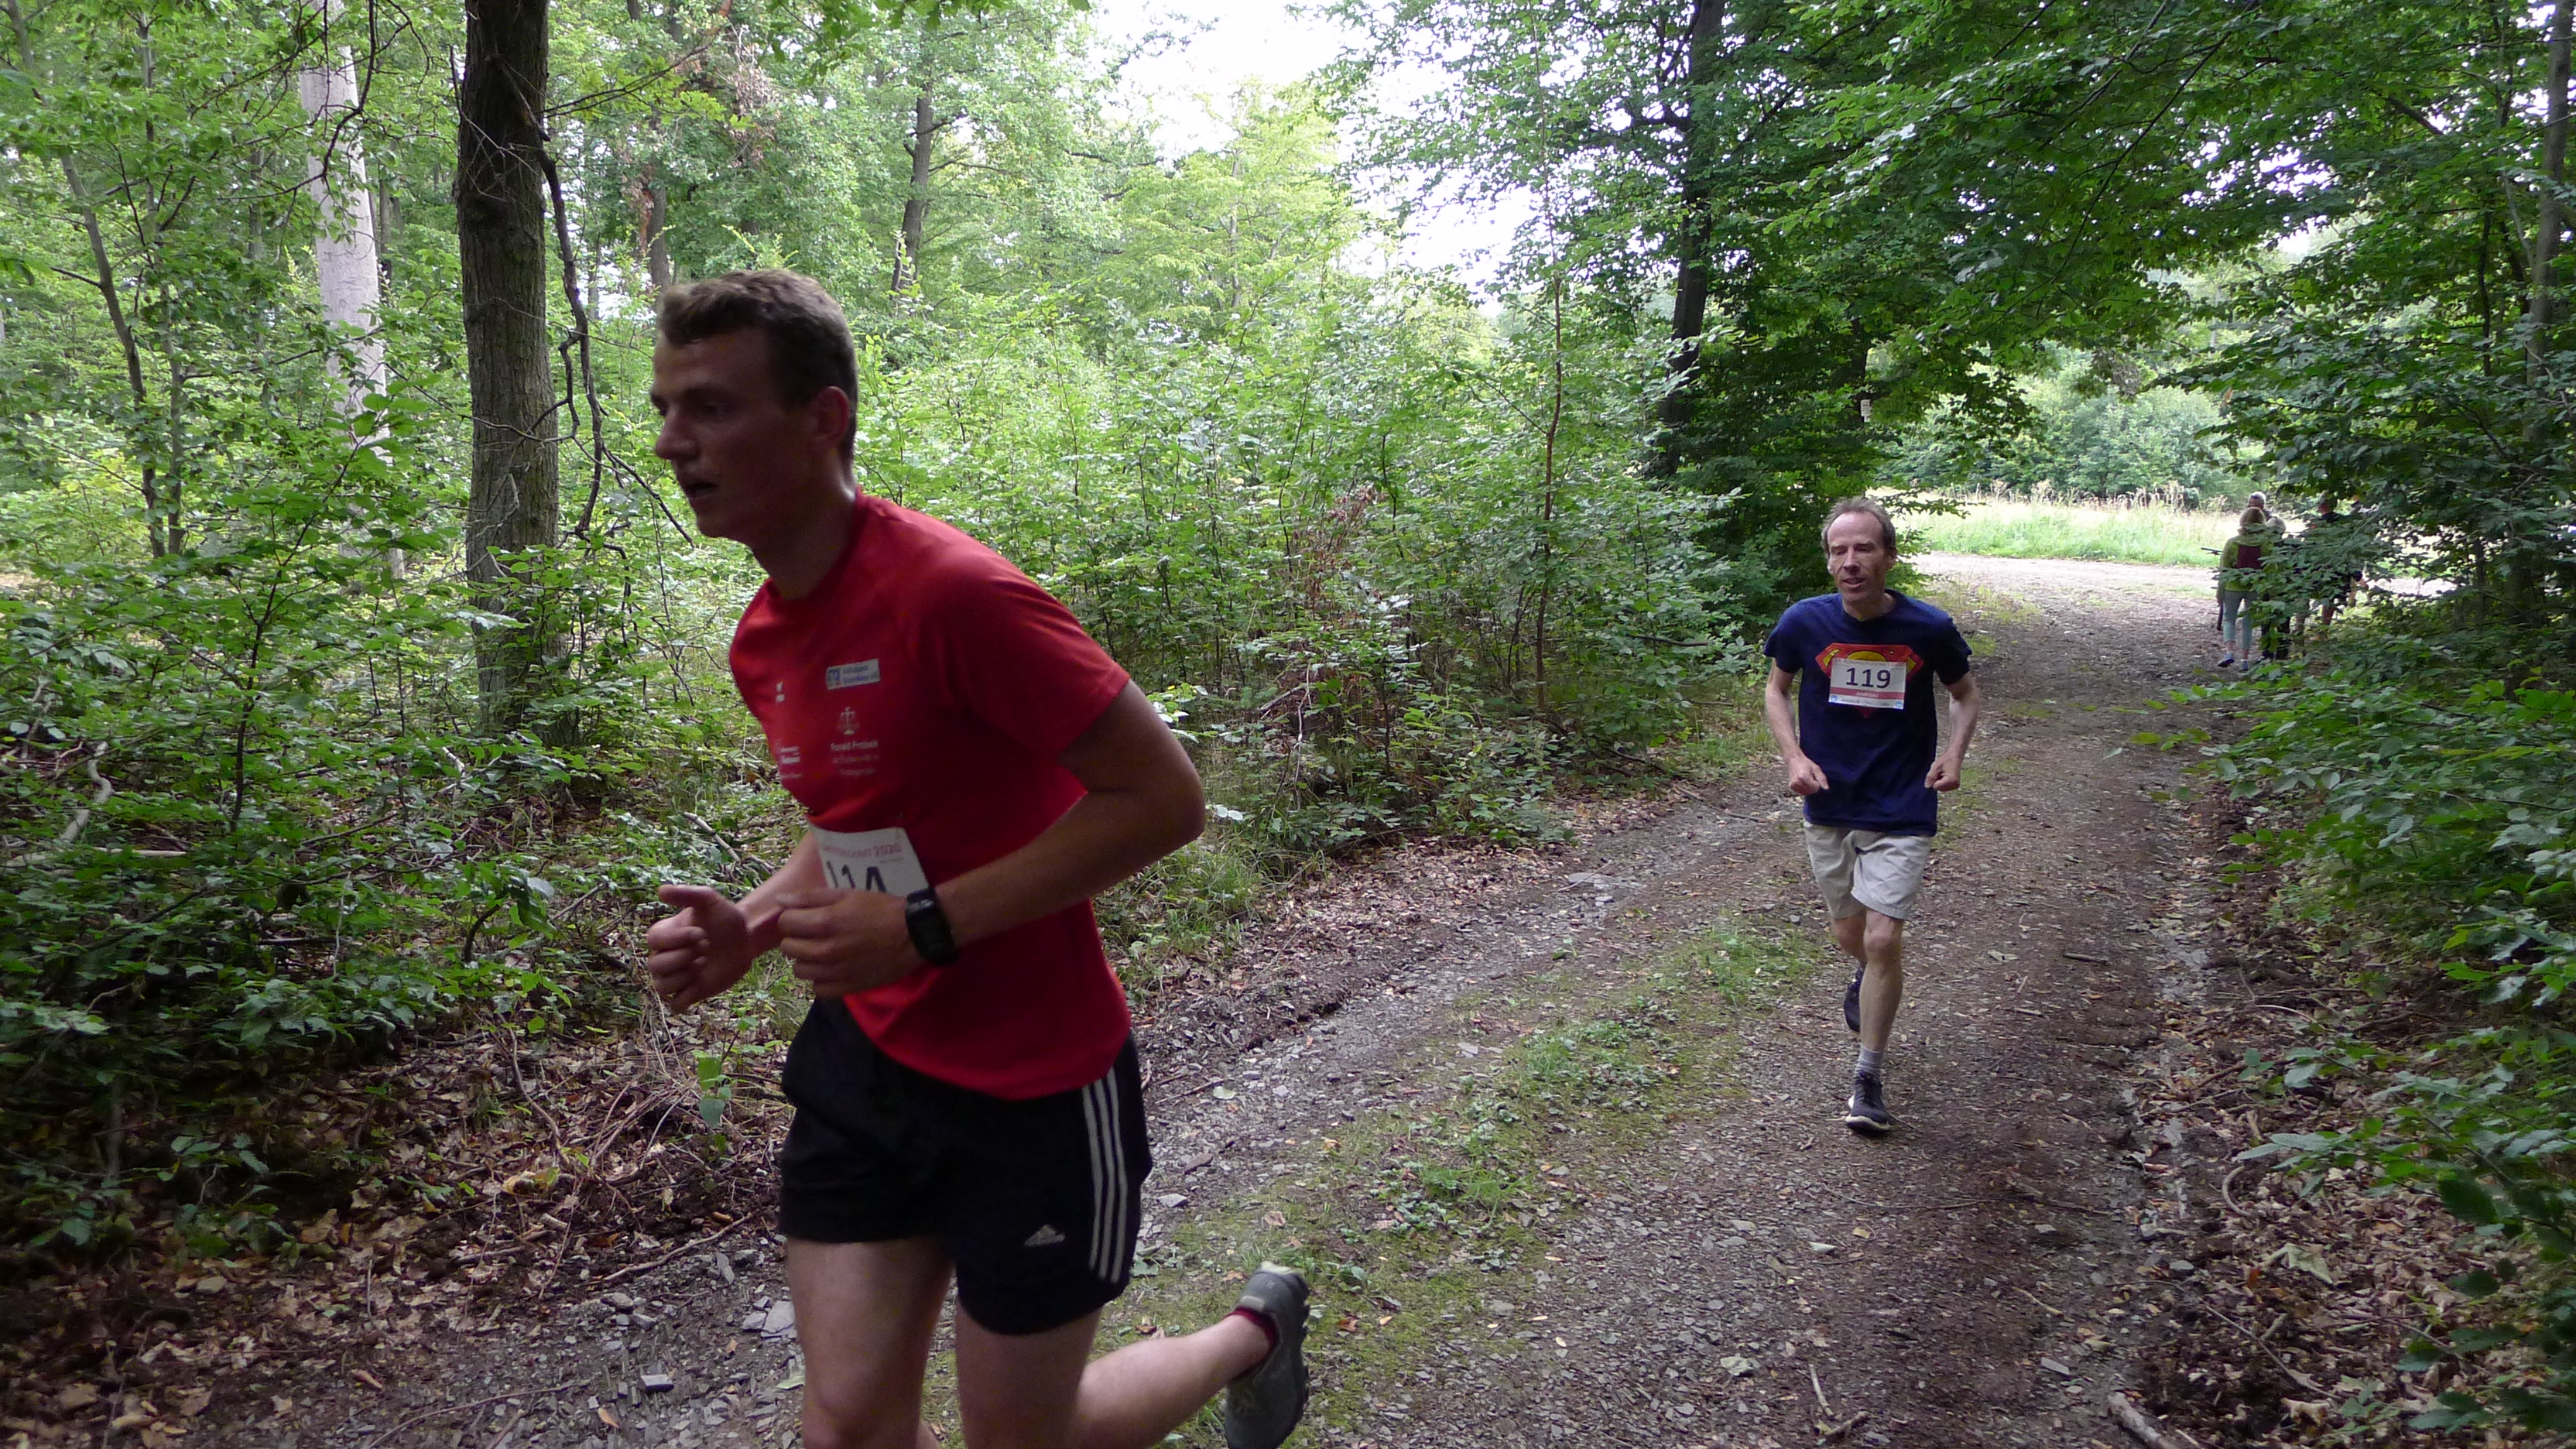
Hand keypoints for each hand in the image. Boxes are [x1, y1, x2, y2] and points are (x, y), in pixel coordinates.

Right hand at [645, 884, 775, 1010]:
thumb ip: (686, 894)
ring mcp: (677, 977)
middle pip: (654, 965)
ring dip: (683, 977)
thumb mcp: (709, 900)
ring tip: (703, 965)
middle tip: (706, 949)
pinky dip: (685, 997)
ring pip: (661, 986)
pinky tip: (701, 982)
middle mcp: (665, 957)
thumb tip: (660, 890)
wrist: (746, 939)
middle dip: (682, 958)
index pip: (653, 941)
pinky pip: (675, 1004)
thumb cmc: (725, 918)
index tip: (701, 933)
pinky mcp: (690, 993)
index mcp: (665, 935)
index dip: (677, 939)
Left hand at [772, 889, 923, 998]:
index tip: (805, 917)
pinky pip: (817, 989)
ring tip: (823, 951)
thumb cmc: (881, 909)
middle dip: (797, 938)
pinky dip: (821, 979)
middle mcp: (825, 950)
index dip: (793, 918)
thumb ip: (810, 898)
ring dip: (807, 960)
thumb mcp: (847, 895)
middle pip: (787, 948)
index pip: (784, 923)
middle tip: (814, 934)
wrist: (913, 934)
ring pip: (799, 971)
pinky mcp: (846, 988)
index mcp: (824, 923)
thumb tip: (780, 901)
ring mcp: (835, 972)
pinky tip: (833, 968)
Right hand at [1785, 754, 1828, 795]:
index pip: (1815, 788)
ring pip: (1806, 793)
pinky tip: (1803, 783)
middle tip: (1811, 778)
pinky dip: (1804, 789)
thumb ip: (1822, 779)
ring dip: (1809, 788)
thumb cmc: (1805, 763)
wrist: (1794, 760)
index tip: (1814, 777)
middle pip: (1811, 791)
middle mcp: (1797, 782)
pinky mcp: (1791, 787)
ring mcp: (1793, 785)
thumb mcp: (1816, 769)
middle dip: (1813, 786)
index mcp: (1803, 777)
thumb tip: (1826, 788)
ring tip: (1807, 780)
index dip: (1817, 783)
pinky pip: (1801, 793)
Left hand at [1926, 755, 1963, 791]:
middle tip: (1940, 772)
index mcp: (1951, 780)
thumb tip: (1927, 787)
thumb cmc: (1945, 761)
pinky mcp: (1955, 786)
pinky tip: (1945, 776)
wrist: (1954, 757)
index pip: (1936, 787)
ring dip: (1939, 782)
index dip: (1933, 780)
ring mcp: (1955, 786)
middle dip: (1936, 781)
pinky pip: (1944, 787)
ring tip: (1943, 773)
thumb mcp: (1935, 767)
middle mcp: (1955, 785)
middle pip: (1938, 788)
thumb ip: (1930, 778)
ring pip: (1941, 788)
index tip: (1937, 772)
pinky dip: (1942, 783)